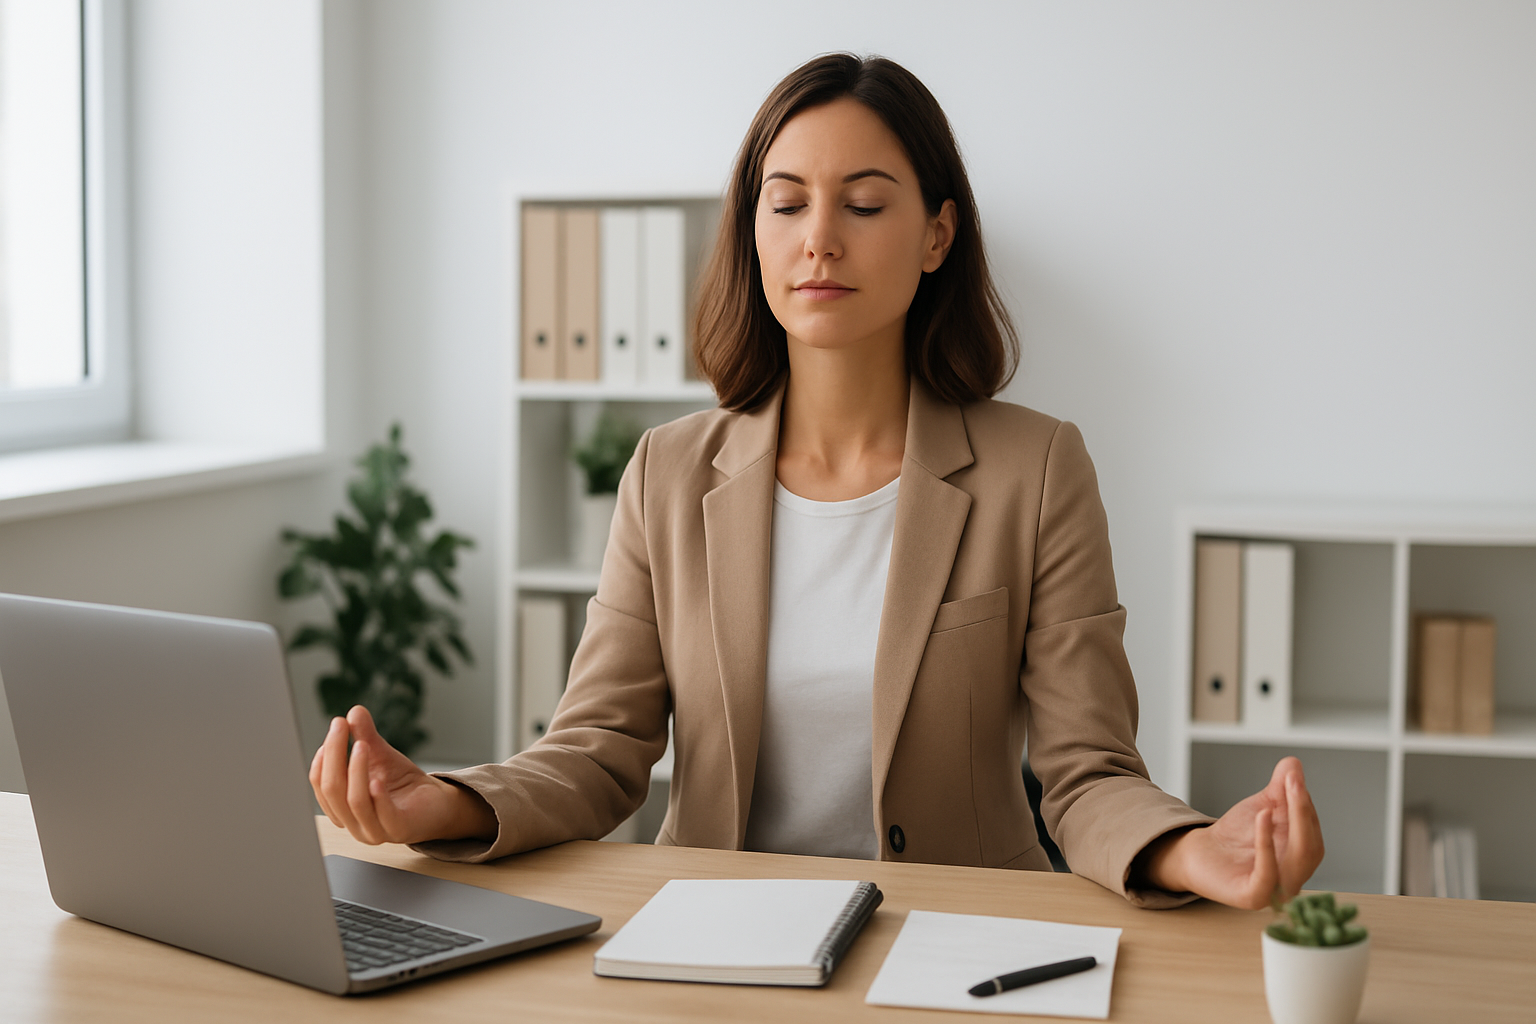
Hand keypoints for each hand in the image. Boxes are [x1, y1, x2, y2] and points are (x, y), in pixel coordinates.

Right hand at [309, 705, 496, 845]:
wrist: (437, 802)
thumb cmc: (403, 784)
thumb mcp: (381, 756)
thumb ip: (365, 736)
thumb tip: (354, 711)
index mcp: (342, 808)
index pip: (322, 785)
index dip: (324, 757)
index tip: (335, 727)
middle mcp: (353, 823)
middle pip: (333, 791)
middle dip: (334, 755)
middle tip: (340, 726)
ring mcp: (374, 830)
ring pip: (354, 802)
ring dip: (355, 771)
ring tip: (361, 745)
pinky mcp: (399, 830)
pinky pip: (382, 815)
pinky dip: (377, 796)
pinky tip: (378, 777)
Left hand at [1139, 756, 1323, 908]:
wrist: (1200, 853)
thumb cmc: (1236, 835)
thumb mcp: (1263, 806)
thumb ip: (1281, 788)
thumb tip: (1295, 764)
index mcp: (1302, 856)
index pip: (1311, 828)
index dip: (1304, 802)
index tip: (1294, 775)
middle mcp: (1296, 876)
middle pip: (1310, 845)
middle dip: (1303, 810)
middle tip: (1294, 781)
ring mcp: (1278, 890)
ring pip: (1297, 859)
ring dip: (1294, 822)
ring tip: (1284, 792)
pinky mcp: (1255, 897)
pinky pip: (1269, 874)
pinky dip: (1267, 844)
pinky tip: (1262, 816)